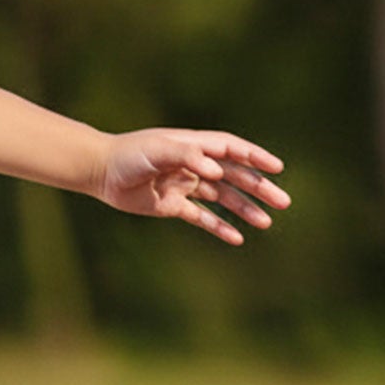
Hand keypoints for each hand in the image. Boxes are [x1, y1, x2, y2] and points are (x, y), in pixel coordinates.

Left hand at [97, 129, 290, 243]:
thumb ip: (187, 155)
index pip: (233, 150)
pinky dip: (219, 227)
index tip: (277, 168)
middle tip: (283, 202)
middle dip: (259, 188)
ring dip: (245, 210)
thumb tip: (218, 171)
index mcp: (195, 146)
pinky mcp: (173, 206)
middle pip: (235, 177)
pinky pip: (202, 217)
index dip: (256, 157)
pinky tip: (237, 238)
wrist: (101, 172)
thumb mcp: (158, 150)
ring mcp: (185, 186)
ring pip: (223, 199)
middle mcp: (194, 165)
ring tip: (266, 223)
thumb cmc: (130, 155)